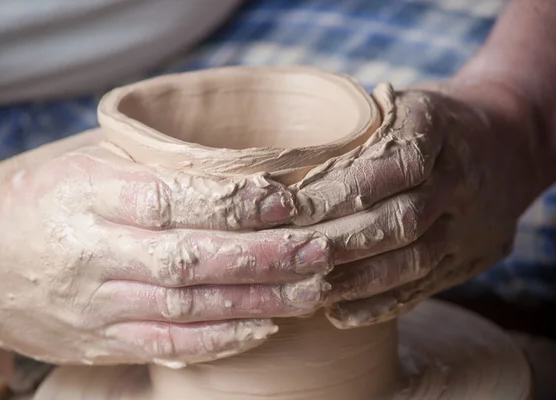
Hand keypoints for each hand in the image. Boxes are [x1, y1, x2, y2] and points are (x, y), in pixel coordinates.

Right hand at [0, 130, 331, 365]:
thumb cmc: (38, 192)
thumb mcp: (85, 157)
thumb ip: (153, 160)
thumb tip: (237, 163)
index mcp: (87, 192)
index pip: (169, 198)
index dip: (232, 201)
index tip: (285, 199)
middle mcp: (92, 251)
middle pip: (189, 258)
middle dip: (262, 258)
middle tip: (318, 250)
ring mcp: (96, 302)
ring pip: (186, 306)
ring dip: (255, 302)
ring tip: (309, 291)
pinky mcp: (100, 338)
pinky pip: (167, 342)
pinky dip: (220, 339)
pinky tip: (263, 327)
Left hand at [292, 83, 545, 327]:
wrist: (505, 142)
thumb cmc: (425, 122)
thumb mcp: (396, 104)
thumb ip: (350, 128)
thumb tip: (277, 164)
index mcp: (436, 125)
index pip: (391, 164)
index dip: (339, 192)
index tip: (291, 210)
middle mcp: (458, 176)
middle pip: (402, 219)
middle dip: (341, 242)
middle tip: (290, 255)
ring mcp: (469, 222)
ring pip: (415, 259)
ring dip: (357, 280)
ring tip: (310, 288)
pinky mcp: (469, 257)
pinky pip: (426, 286)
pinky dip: (381, 303)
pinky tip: (340, 312)